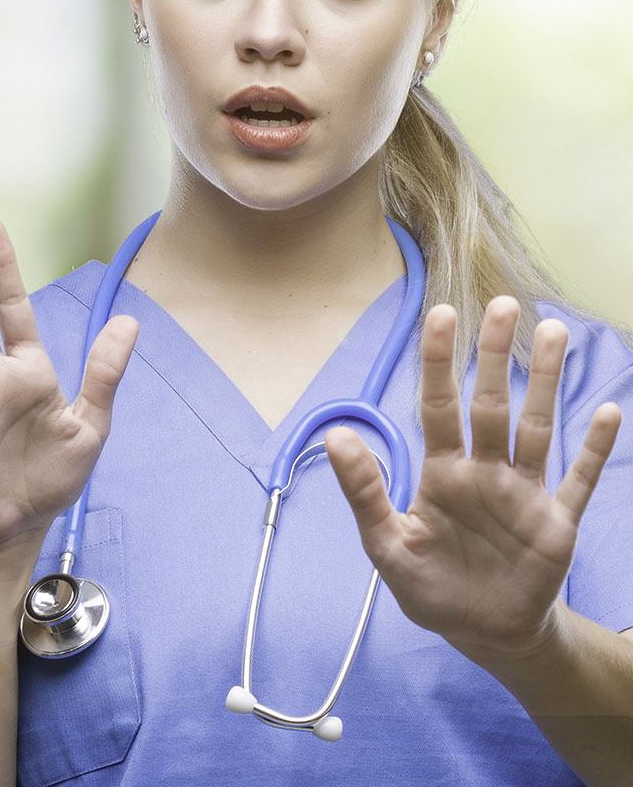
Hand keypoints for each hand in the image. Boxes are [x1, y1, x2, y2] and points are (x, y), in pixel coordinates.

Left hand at [323, 297, 622, 658]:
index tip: (441, 314)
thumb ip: (364, 491)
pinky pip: (577, 479)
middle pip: (490, 404)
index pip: (438, 406)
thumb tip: (333, 435)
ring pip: (537, 428)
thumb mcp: (386, 544)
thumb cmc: (430, 584)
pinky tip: (606, 411)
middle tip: (504, 304)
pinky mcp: (556, 523)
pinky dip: (592, 449)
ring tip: (552, 333)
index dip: (438, 362)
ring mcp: (523, 493)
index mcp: (441, 473)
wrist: (481, 634)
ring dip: (546, 383)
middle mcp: (483, 471)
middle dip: (494, 356)